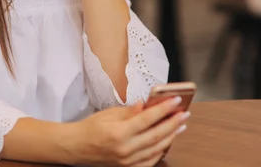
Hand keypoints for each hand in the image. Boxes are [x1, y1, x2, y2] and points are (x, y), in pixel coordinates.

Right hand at [70, 97, 188, 166]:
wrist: (76, 147)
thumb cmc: (90, 128)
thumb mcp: (110, 114)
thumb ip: (131, 111)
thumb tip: (148, 105)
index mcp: (119, 133)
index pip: (148, 119)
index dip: (164, 109)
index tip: (176, 100)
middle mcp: (125, 149)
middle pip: (156, 135)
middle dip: (173, 123)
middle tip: (184, 113)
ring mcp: (127, 162)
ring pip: (156, 149)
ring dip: (171, 136)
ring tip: (180, 125)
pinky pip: (150, 161)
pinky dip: (161, 150)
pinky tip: (167, 140)